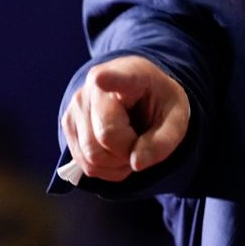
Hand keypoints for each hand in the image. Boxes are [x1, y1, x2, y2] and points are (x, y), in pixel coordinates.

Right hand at [61, 55, 189, 181]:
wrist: (138, 94)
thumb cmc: (158, 102)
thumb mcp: (177, 118)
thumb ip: (164, 141)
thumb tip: (136, 164)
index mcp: (128, 75)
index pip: (115, 78)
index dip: (108, 80)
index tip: (101, 78)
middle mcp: (93, 87)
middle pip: (106, 137)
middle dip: (128, 152)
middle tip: (142, 142)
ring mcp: (76, 106)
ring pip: (92, 156)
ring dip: (117, 164)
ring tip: (130, 146)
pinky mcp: (67, 125)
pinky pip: (84, 164)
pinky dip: (106, 169)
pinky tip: (116, 153)